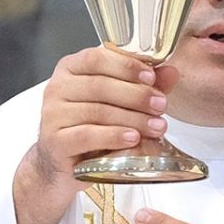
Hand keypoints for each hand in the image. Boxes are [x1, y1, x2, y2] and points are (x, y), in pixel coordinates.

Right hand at [13, 47, 178, 223]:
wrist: (61, 165)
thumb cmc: (90, 127)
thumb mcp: (117, 103)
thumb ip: (143, 85)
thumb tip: (171, 72)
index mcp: (70, 68)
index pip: (98, 58)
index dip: (127, 66)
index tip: (152, 77)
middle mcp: (57, 87)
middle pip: (100, 85)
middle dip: (136, 95)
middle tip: (161, 105)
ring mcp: (52, 114)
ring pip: (98, 111)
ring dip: (132, 118)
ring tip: (157, 127)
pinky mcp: (54, 141)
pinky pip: (87, 135)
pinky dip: (113, 136)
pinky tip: (133, 138)